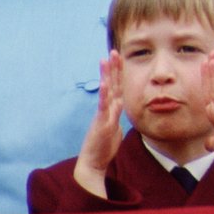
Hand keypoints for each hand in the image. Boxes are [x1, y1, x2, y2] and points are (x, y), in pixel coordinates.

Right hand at [73, 51, 124, 197]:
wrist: (93, 163)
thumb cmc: (103, 147)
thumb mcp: (114, 129)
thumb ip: (116, 118)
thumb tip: (119, 112)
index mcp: (111, 109)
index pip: (117, 87)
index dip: (119, 73)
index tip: (120, 58)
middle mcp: (107, 109)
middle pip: (111, 84)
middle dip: (113, 68)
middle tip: (113, 51)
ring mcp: (103, 115)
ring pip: (106, 92)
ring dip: (106, 76)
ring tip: (105, 61)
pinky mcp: (101, 123)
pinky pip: (103, 107)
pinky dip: (104, 96)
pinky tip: (104, 85)